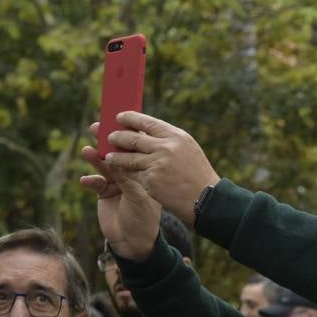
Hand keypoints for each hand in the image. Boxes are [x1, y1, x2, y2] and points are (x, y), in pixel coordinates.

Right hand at [80, 132, 162, 261]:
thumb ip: (126, 178)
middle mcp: (130, 174)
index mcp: (144, 171)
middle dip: (106, 141)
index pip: (135, 149)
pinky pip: (95, 183)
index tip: (116, 121)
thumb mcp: (138, 197)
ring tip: (86, 151)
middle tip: (95, 128)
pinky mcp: (104, 193)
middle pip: (117, 153)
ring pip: (104, 166)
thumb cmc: (145, 219)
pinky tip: (85, 180)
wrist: (135, 243)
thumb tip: (115, 158)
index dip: (126, 135)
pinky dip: (90, 181)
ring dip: (94, 158)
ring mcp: (116, 183)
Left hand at [95, 112, 219, 224]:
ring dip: (115, 157)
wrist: (207, 199)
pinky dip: (124, 173)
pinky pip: (132, 174)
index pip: (147, 122)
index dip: (130, 118)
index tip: (119, 117)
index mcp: (176, 137)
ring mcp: (157, 164)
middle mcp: (165, 148)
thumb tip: (146, 133)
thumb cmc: (198, 175)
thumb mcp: (188, 150)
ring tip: (109, 157)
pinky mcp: (151, 181)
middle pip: (132, 138)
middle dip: (117, 137)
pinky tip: (120, 173)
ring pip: (128, 158)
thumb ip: (169, 141)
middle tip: (110, 137)